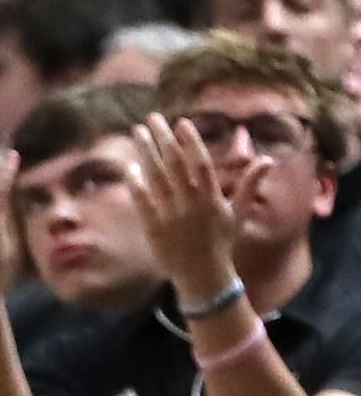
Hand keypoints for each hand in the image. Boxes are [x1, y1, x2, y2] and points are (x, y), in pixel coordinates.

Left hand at [128, 113, 250, 304]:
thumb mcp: (238, 214)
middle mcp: (190, 205)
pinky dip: (135, 184)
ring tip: (137, 132)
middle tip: (152, 118)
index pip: (201, 164)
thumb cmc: (221, 243)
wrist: (202, 277)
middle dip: (162, 139)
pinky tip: (129, 166)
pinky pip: (142, 202)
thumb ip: (250, 185)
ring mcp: (170, 217)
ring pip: (155, 178)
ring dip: (145, 153)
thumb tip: (267, 159)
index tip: (181, 123)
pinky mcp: (154, 230)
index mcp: (211, 199)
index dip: (191, 143)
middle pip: (174, 165)